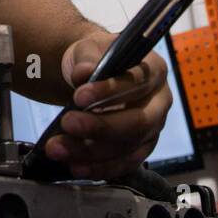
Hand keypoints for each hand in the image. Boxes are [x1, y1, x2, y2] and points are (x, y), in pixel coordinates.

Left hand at [44, 29, 172, 179]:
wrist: (92, 78)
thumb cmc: (96, 60)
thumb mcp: (88, 49)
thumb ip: (86, 58)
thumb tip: (83, 73)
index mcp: (154, 70)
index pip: (137, 82)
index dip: (109, 91)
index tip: (79, 96)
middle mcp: (160, 102)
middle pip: (138, 122)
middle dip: (101, 127)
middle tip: (67, 123)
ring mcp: (153, 129)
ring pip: (128, 147)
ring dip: (91, 152)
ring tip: (57, 147)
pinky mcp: (141, 150)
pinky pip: (124, 165)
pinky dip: (99, 168)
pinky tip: (75, 165)